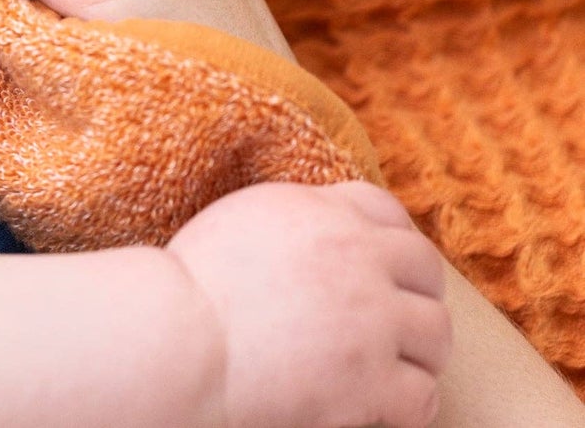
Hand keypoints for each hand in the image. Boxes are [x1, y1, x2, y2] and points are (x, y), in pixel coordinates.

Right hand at [170, 181, 450, 427]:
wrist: (181, 339)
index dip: (391, 239)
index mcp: (321, 212)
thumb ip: (298, 216)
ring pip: (436, 333)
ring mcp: (370, 320)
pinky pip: (423, 396)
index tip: (385, 266)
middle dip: (417, 294)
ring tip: (396, 367)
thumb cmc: (194, 284)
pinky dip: (410, 405)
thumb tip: (328, 225)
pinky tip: (385, 408)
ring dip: (419, 351)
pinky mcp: (371, 382)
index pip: (386, 210)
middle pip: (425, 267)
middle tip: (399, 321)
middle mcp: (356, 257)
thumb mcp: (245, 219)